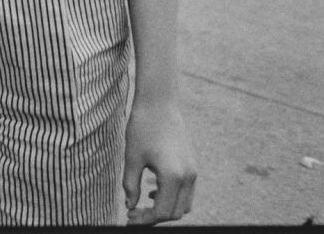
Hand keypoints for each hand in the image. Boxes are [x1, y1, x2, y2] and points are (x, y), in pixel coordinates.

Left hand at [123, 97, 196, 224]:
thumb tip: (130, 206)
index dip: (145, 219)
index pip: (163, 212)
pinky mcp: (192, 164)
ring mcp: (193, 171)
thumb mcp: (131, 157)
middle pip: (176, 212)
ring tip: (143, 204)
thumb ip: (130, 185)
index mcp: (173, 176)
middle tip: (134, 214)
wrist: (159, 103)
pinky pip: (186, 191)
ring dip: (166, 209)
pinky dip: (172, 197)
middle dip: (155, 217)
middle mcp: (188, 176)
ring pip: (184, 204)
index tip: (129, 218)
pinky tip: (153, 190)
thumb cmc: (142, 127)